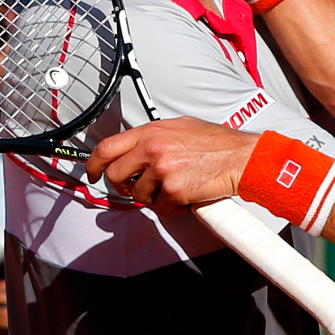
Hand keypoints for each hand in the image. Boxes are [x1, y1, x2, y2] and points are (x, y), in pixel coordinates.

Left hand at [86, 117, 257, 209]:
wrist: (240, 158)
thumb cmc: (217, 143)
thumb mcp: (181, 127)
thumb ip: (156, 136)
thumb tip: (137, 146)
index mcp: (152, 132)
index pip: (108, 147)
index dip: (94, 163)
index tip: (93, 172)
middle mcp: (153, 148)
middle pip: (116, 175)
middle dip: (123, 187)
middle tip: (135, 188)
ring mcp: (162, 169)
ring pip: (138, 194)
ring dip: (152, 196)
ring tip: (172, 188)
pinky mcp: (173, 189)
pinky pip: (160, 207)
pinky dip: (170, 206)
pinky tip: (184, 194)